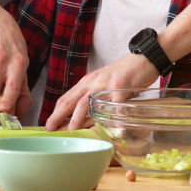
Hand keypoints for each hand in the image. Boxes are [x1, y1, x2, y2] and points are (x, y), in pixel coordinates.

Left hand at [44, 53, 158, 130]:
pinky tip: (112, 128)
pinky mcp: (120, 85)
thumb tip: (86, 121)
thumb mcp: (103, 86)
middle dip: (58, 116)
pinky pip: (115, 103)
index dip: (56, 113)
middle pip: (72, 101)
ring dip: (78, 118)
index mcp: (86, 84)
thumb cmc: (123, 75)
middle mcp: (92, 83)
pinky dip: (112, 116)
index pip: (66, 99)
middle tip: (50, 129)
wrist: (142, 59)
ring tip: (72, 131)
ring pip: (87, 102)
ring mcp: (105, 84)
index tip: (48, 125)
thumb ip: (95, 100)